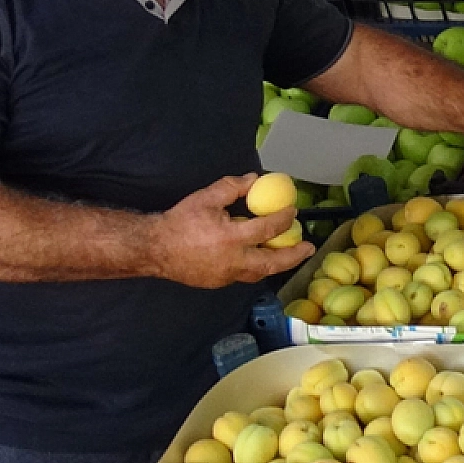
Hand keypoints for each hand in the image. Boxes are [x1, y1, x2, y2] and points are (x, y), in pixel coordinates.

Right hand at [156, 173, 313, 288]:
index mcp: (231, 238)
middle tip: (309, 248)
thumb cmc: (180, 221)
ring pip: (259, 273)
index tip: (293, 211)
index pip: (267, 229)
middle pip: (272, 263)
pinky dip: (256, 267)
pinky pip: (243, 275)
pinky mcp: (218, 282)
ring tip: (291, 255)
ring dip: (277, 264)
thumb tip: (256, 180)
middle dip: (295, 256)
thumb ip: (233, 187)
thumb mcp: (206, 198)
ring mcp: (226, 275)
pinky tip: (261, 257)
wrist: (154, 249)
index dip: (284, 219)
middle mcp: (232, 261)